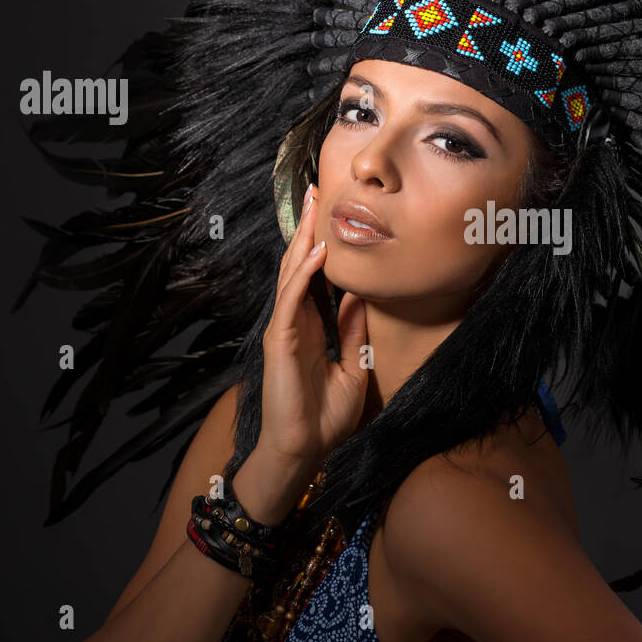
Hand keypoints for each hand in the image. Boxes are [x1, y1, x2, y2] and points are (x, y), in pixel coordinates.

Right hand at [258, 182, 369, 467]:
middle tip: (316, 191)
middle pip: (299, 264)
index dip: (321, 242)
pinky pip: (292, 301)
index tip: (331, 212)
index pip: (315, 274)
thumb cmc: (325, 416)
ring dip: (303, 239)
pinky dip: (303, 275)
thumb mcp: (354, 364)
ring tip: (314, 207)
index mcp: (311, 325)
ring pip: (292, 274)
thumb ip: (354, 330)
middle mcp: (294, 321)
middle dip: (308, 228)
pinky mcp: (279, 342)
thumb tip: (362, 295)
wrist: (305, 450)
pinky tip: (316, 253)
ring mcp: (284, 329)